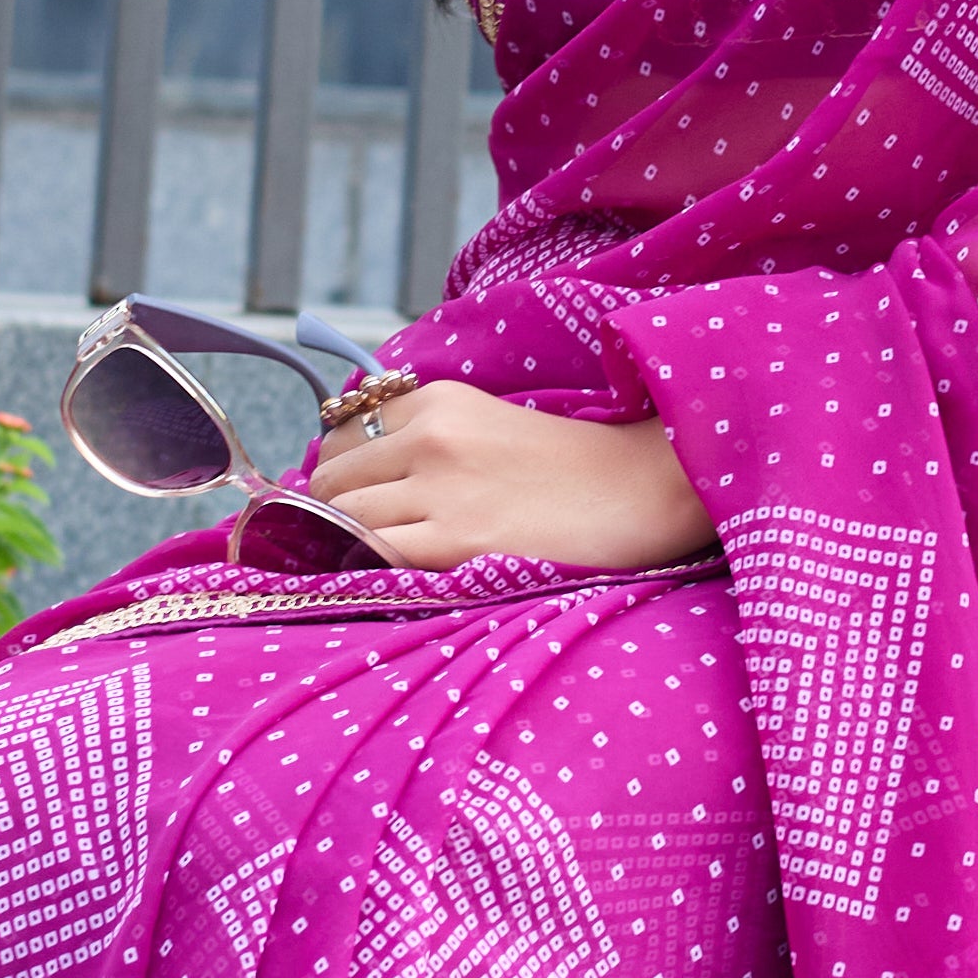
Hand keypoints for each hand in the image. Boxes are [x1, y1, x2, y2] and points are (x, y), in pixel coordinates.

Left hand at [302, 379, 712, 571]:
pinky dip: (369, 568)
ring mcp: (440, 488)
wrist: (646, 490)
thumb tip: (355, 477)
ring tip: (381, 562)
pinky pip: (373, 555)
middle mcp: (430, 436)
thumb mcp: (493, 424)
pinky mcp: (456, 540)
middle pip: (332, 477)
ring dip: (347, 544)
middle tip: (364, 538)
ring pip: (341, 518)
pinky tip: (394, 578)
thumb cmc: (577, 468)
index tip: (359, 498)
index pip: (343, 433)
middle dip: (334, 509)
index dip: (342, 472)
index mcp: (439, 400)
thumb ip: (429, 439)